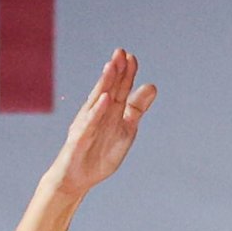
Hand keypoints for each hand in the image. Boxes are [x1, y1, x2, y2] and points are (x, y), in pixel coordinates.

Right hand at [45, 49, 157, 197]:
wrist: (79, 178)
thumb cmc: (100, 153)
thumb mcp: (125, 129)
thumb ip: (136, 109)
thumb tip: (152, 86)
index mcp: (110, 111)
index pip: (119, 89)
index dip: (126, 74)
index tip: (132, 57)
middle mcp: (97, 113)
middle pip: (107, 89)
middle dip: (114, 71)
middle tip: (121, 52)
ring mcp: (87, 124)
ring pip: (97, 100)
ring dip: (104, 83)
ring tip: (112, 66)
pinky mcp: (80, 138)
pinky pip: (90, 123)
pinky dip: (97, 111)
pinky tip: (105, 99)